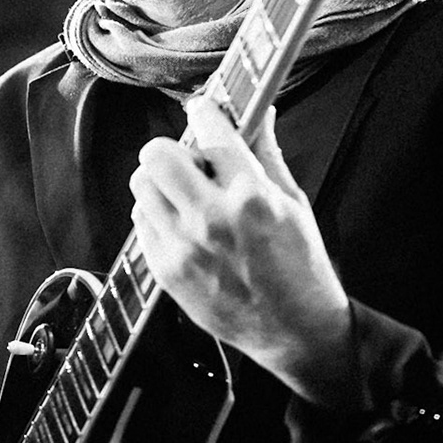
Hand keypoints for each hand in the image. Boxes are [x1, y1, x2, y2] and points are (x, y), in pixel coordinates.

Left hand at [128, 97, 354, 406]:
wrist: (295, 332)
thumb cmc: (302, 267)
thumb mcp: (294, 203)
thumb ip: (267, 154)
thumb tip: (260, 113)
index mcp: (250, 197)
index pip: (210, 131)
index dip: (205, 113)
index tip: (205, 110)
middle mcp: (210, 219)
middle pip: (157, 154)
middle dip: (173, 151)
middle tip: (192, 164)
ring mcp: (182, 247)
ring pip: (141, 185)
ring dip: (161, 183)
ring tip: (187, 197)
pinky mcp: (165, 270)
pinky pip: (140, 222)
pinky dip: (156, 215)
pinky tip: (183, 225)